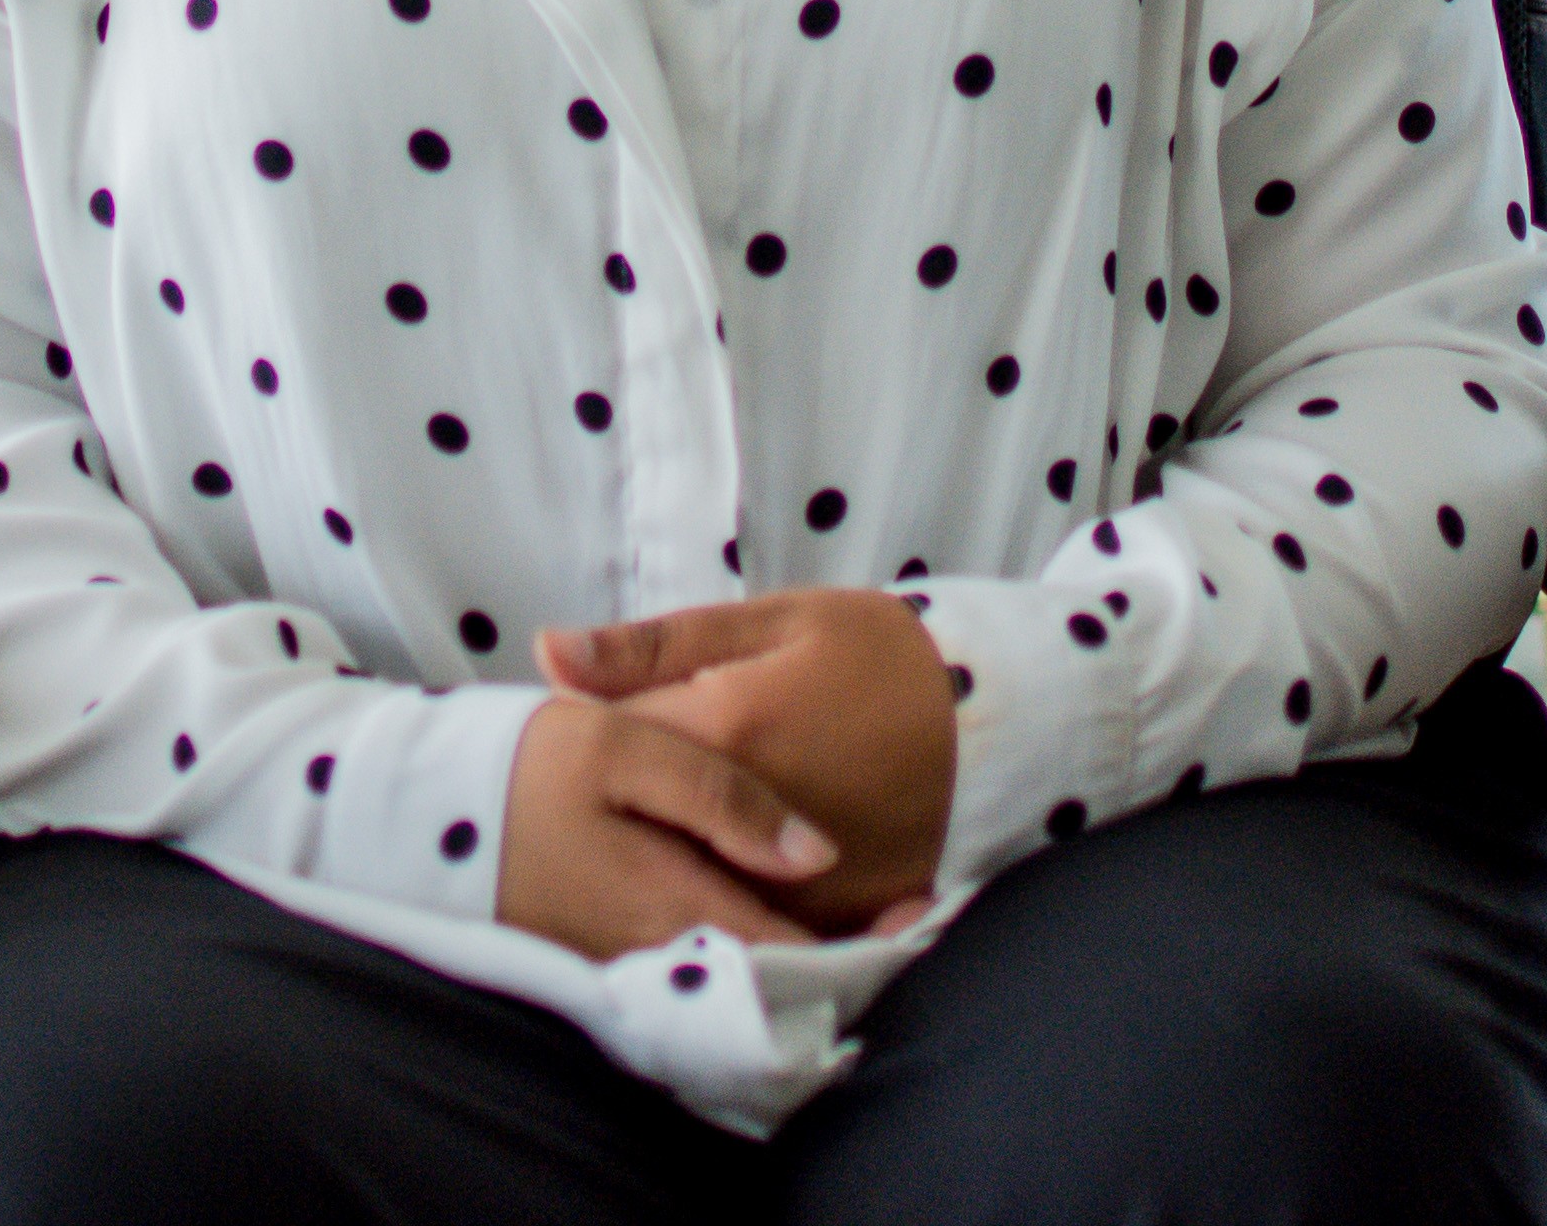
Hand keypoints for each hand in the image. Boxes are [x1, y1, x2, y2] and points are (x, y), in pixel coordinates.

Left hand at [538, 588, 957, 937]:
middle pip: (644, 831)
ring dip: (676, 860)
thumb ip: (653, 647)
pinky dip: (738, 901)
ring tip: (685, 824)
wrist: (1001, 713)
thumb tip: (545, 654)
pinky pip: (760, 924)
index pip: (610, 748)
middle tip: (644, 783)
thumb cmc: (880, 652)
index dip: (591, 741)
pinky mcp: (840, 914)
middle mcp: (755, 819)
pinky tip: (736, 868)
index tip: (598, 731)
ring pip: (695, 887)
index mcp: (729, 728)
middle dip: (629, 808)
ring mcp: (800, 878)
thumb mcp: (772, 622)